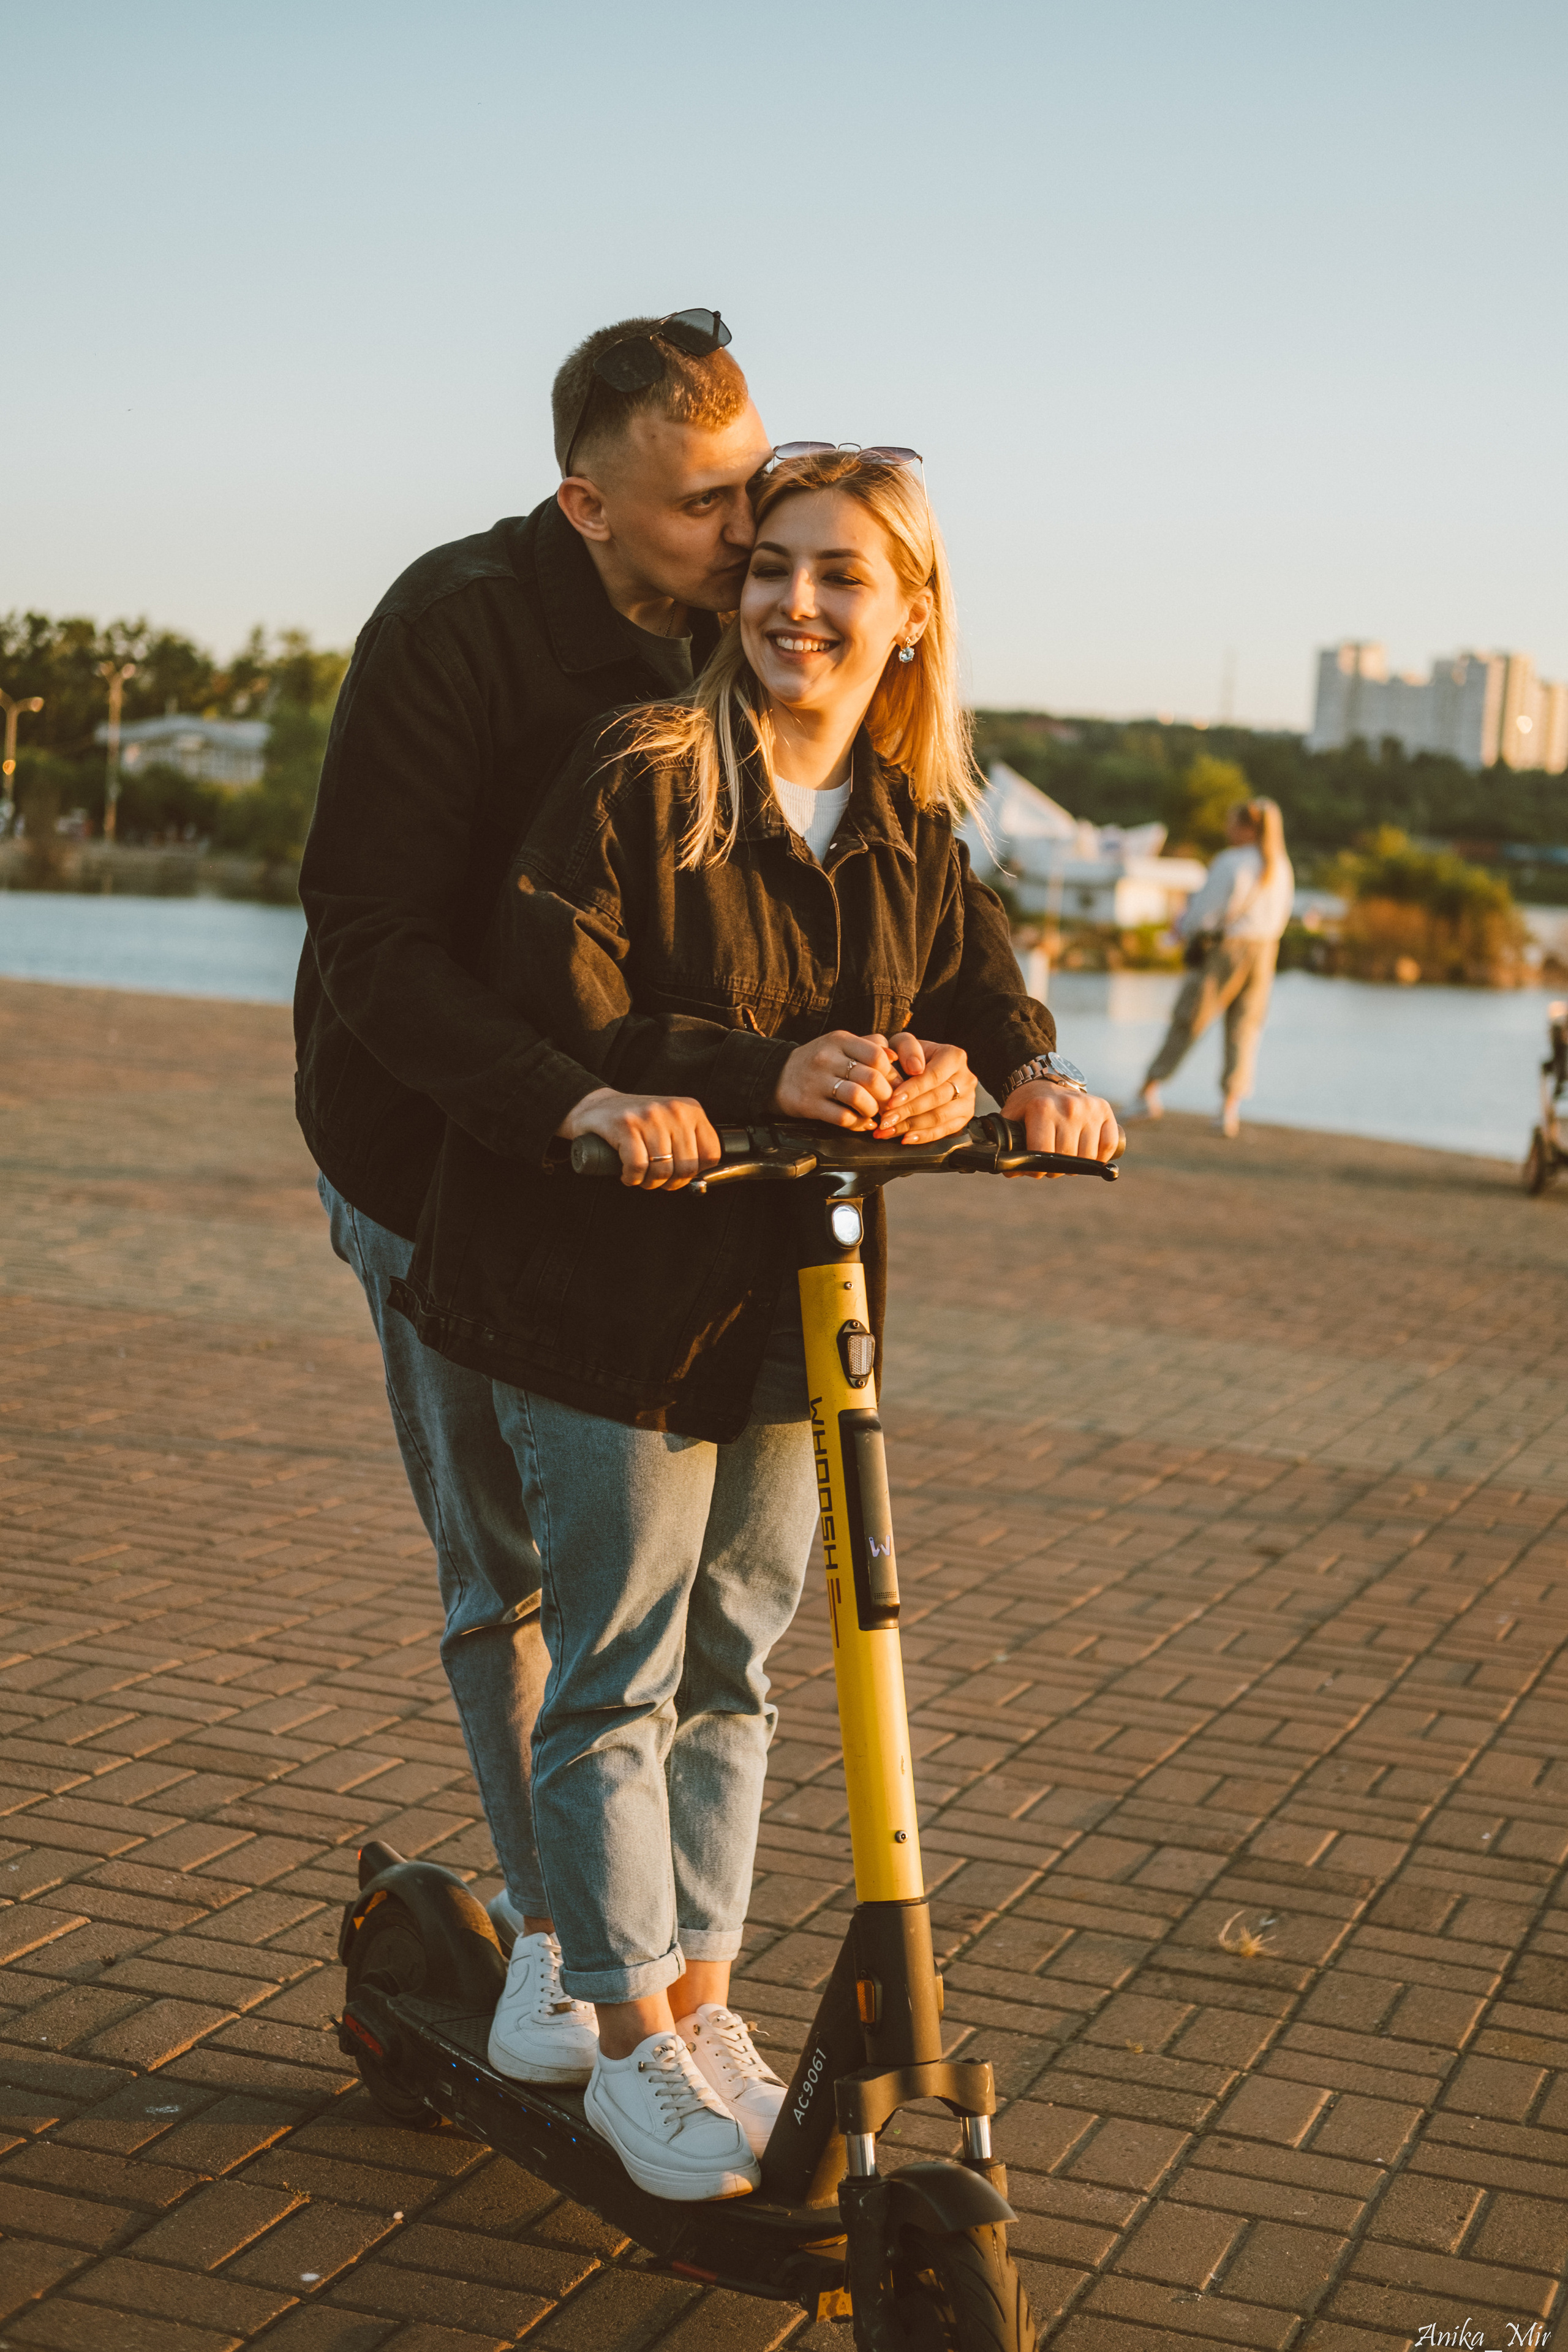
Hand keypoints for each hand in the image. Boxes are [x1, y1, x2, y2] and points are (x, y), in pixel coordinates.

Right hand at [557, 1085, 719, 1189]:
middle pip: (686, 1167)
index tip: (680, 1176)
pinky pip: (638, 1167)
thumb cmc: (638, 1123)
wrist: (597, 1106)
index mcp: (691, 1110)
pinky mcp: (626, 1125)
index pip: (711, 1154)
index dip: (696, 1174)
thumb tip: (702, 1179)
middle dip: (671, 1183)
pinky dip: (632, 1178)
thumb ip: (689, 1145)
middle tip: (658, 1181)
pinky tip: (628, 1175)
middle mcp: (674, 1110)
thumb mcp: (672, 1125)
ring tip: (642, 1177)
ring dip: (649, 1183)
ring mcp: (650, 1116)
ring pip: (662, 1170)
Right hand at [774, 1031, 896, 1129]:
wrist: (776, 1075)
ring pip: (858, 1098)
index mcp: (840, 1040)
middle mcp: (827, 1058)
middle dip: (886, 1095)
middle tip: (887, 1103)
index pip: (877, 1054)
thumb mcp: (840, 1045)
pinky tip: (862, 1123)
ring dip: (872, 1110)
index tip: (892, 1084)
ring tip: (873, 1113)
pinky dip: (858, 1123)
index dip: (890, 1072)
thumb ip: (870, 1046)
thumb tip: (896, 1057)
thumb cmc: (818, 1061)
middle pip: (871, 1078)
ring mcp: (817, 1081)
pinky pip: (843, 1117)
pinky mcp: (809, 1104)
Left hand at [876, 1035, 976, 1142]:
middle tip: (885, 1120)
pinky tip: (904, 1138)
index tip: (891, 1101)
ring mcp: (968, 1099)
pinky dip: (922, 1136)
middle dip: (907, 1111)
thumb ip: (906, 1048)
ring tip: (888, 1130)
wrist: (921, 1068)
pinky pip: (944, 1131)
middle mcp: (966, 1078)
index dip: (912, 1090)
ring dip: (911, 1127)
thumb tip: (915, 1068)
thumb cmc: (910, 1056)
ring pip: (940, 1117)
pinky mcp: (964, 1117)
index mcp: (954, 1056)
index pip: (934, 1076)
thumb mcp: (904, 1044)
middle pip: (936, 1099)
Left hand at [1001, 1079, 1119, 1178]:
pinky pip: (1108, 1145)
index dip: (1039, 1169)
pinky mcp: (1104, 1109)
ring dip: (1078, 1165)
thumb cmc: (1028, 1107)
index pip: (1044, 1154)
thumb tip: (1010, 1170)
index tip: (1036, 1169)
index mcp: (1042, 1108)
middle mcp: (1068, 1106)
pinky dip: (1100, 1157)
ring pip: (1089, 1155)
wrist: (1044, 1083)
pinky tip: (1088, 1155)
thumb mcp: (1011, 1120)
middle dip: (1057, 1169)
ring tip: (1068, 1159)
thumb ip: (1008, 1145)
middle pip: (1067, 1157)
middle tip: (1051, 1165)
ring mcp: (1089, 1107)